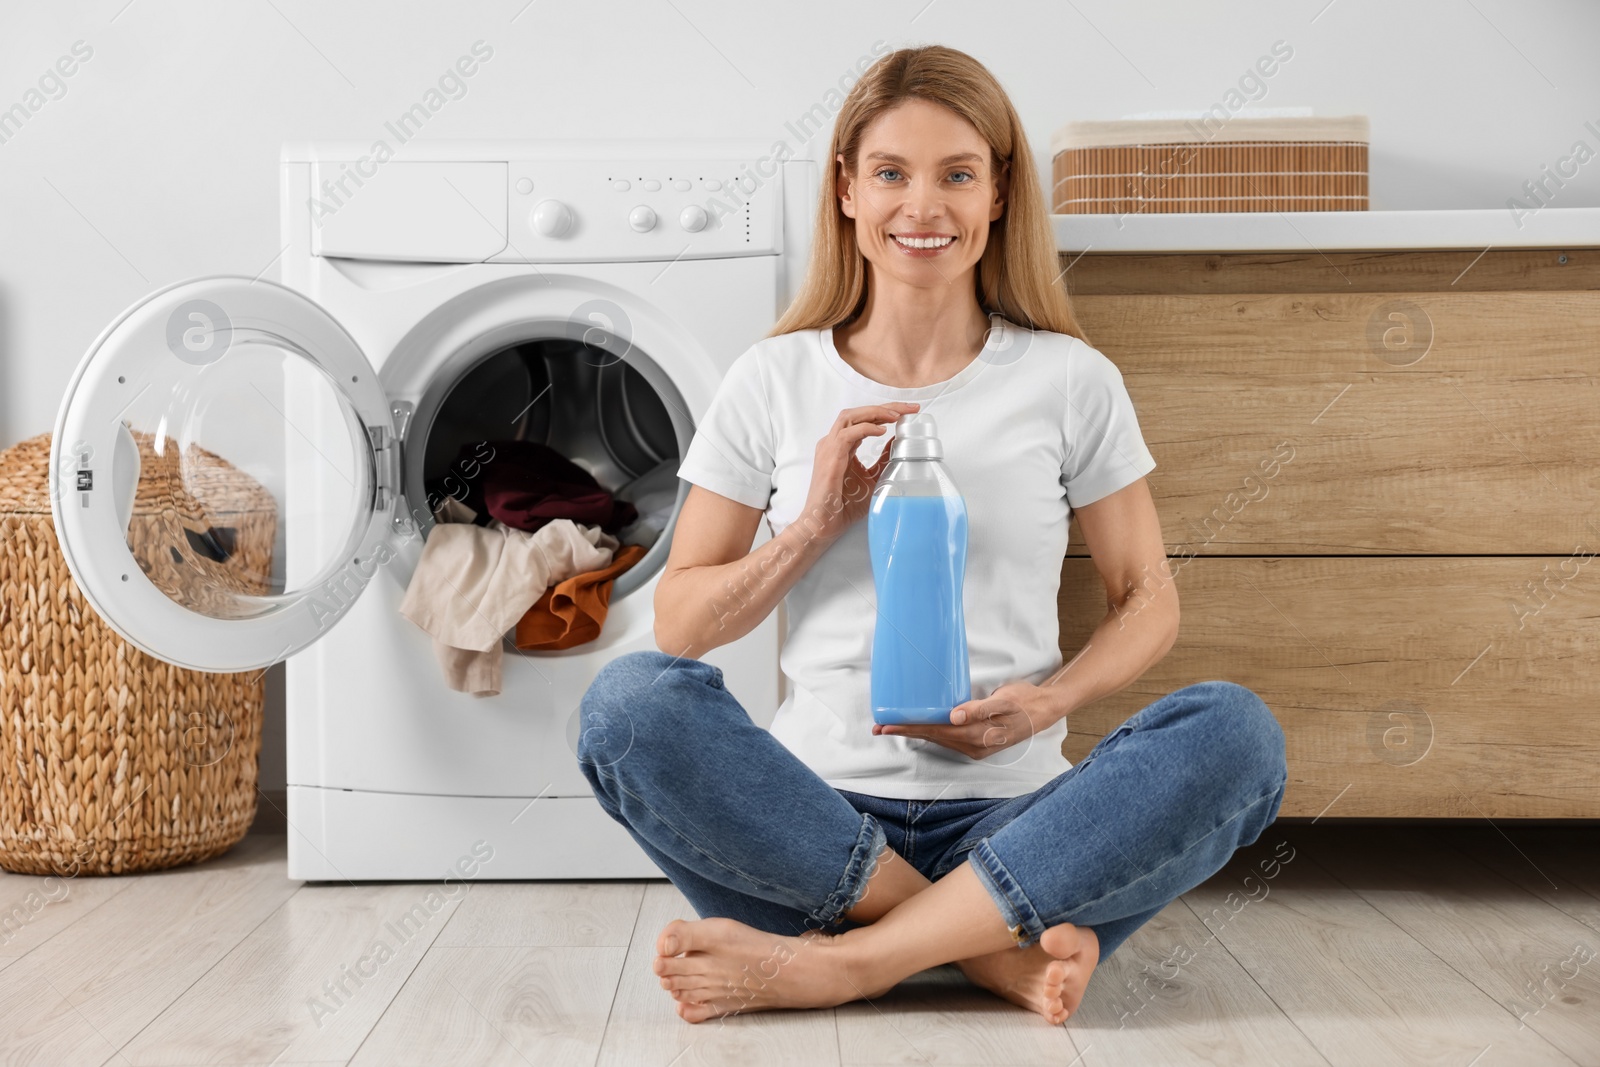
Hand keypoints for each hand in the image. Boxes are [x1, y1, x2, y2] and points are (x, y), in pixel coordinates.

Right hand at [797, 401, 920, 544]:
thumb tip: (900, 443)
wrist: (824, 523)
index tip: (910, 412)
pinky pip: (847, 434)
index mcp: (841, 445)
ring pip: (850, 417)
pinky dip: (866, 429)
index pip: (863, 419)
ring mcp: (829, 448)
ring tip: (896, 415)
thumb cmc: (844, 504)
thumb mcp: (873, 477)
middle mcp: (833, 442)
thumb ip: (883, 459)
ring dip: (875, 412)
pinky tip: (882, 431)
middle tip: (909, 408)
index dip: (886, 411)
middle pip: (857, 412)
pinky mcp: (829, 457)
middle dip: (885, 406)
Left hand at [871, 682, 1056, 759]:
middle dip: (905, 731)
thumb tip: (954, 717)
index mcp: (977, 735)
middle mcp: (973, 745)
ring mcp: (976, 746)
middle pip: (932, 737)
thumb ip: (980, 709)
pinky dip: (932, 732)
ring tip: (893, 727)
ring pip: (939, 739)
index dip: (910, 727)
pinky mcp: (978, 743)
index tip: (887, 725)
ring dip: (916, 733)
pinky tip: (922, 727)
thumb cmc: (1024, 701)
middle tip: (878, 727)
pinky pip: (949, 738)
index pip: (935, 731)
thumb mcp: (1004, 700)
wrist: (1045, 710)